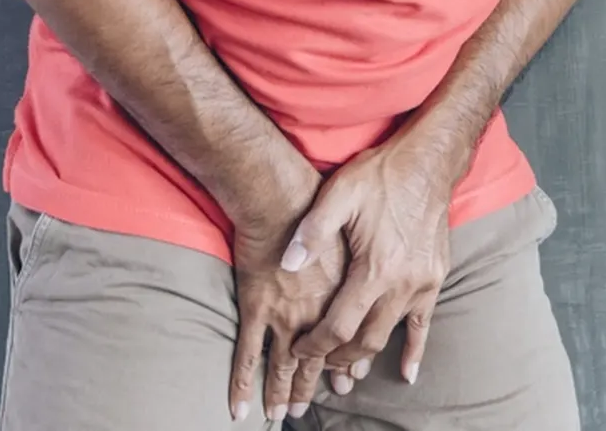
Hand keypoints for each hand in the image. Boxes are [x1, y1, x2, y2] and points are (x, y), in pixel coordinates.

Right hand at [229, 181, 347, 422]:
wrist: (280, 196)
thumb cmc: (318, 205)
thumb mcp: (352, 232)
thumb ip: (356, 261)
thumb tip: (366, 280)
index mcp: (343, 295)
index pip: (348, 340)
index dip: (345, 362)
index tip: (345, 379)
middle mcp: (317, 312)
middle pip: (316, 361)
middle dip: (313, 386)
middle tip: (311, 405)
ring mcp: (285, 315)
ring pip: (283, 367)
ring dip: (282, 393)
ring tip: (281, 414)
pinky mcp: (256, 309)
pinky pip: (247, 357)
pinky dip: (241, 385)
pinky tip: (239, 409)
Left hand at [283, 140, 453, 392]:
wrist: (428, 162)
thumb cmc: (380, 176)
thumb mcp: (339, 194)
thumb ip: (312, 232)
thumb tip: (286, 265)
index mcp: (375, 269)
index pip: (339, 326)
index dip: (315, 345)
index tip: (298, 351)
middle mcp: (401, 284)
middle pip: (365, 340)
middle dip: (336, 357)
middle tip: (314, 362)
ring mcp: (422, 284)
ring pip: (389, 335)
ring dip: (365, 355)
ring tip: (344, 367)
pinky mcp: (435, 279)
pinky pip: (424, 325)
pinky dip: (415, 351)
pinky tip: (407, 373)